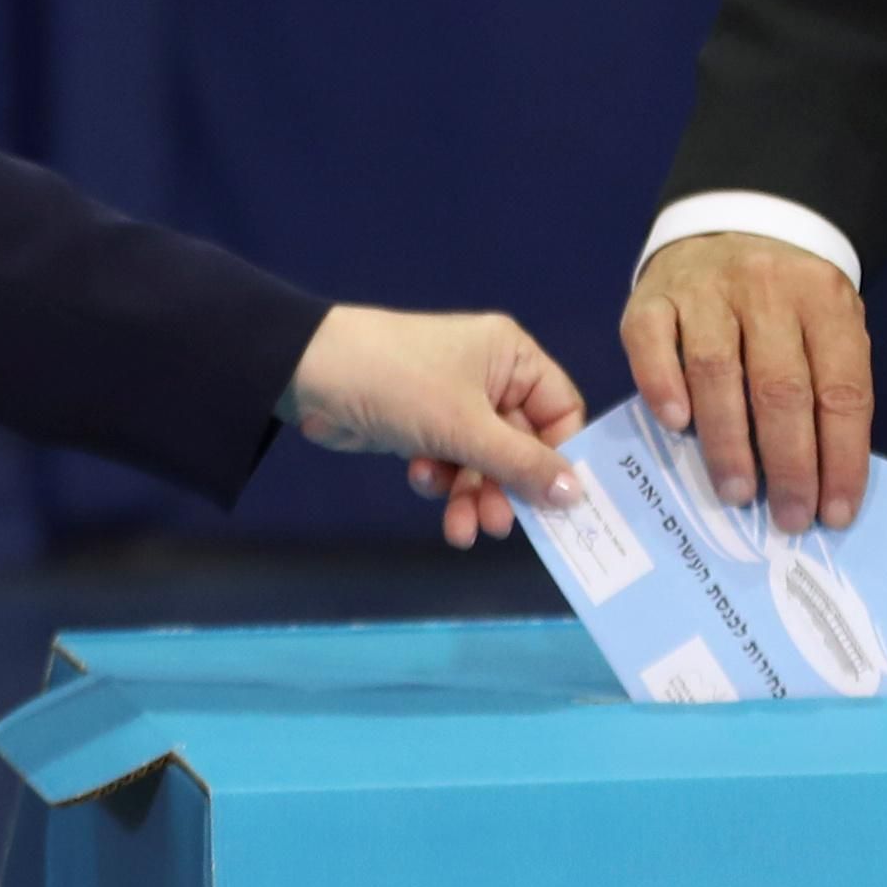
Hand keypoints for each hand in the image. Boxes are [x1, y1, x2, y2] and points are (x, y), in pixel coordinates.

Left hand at [282, 306, 589, 547]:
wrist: (309, 374)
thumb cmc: (400, 384)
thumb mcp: (465, 426)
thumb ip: (522, 464)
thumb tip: (578, 496)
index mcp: (511, 357)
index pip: (561, 410)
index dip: (561, 457)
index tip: (561, 503)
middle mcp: (490, 377)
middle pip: (521, 445)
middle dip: (507, 487)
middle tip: (499, 526)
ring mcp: (454, 403)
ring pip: (483, 462)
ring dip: (473, 495)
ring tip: (460, 530)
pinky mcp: (423, 426)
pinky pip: (450, 462)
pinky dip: (440, 479)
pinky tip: (419, 478)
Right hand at [620, 229, 873, 533]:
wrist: (735, 220)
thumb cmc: (787, 299)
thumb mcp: (827, 326)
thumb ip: (824, 388)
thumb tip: (819, 483)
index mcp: (825, 299)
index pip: (841, 389)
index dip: (840, 458)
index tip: (835, 513)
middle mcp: (767, 288)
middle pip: (780, 387)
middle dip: (788, 464)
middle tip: (786, 517)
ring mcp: (705, 288)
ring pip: (716, 371)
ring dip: (727, 442)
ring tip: (736, 493)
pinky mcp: (653, 295)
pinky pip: (652, 343)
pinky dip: (664, 388)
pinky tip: (676, 425)